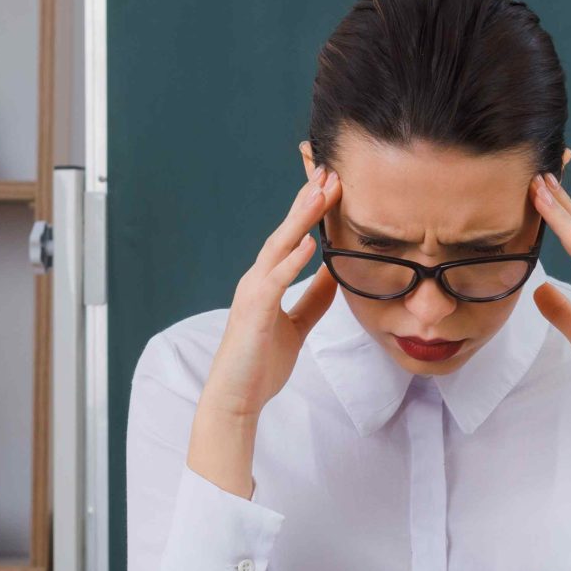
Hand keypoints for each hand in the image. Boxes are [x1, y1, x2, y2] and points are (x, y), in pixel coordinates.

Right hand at [187, 170, 340, 497]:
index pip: (293, 238)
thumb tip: (334, 274)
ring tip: (320, 194)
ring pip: (278, 248)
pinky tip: (308, 244)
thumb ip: (313, 298)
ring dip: (300, 220)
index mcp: (267, 281)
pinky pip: (274, 282)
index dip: (311, 211)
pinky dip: (290, 261)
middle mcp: (257, 279)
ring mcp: (252, 293)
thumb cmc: (261, 364)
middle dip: (307, 202)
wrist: (236, 398)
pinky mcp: (253, 312)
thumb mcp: (298, 325)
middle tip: (329, 173)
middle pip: (286, 233)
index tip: (331, 185)